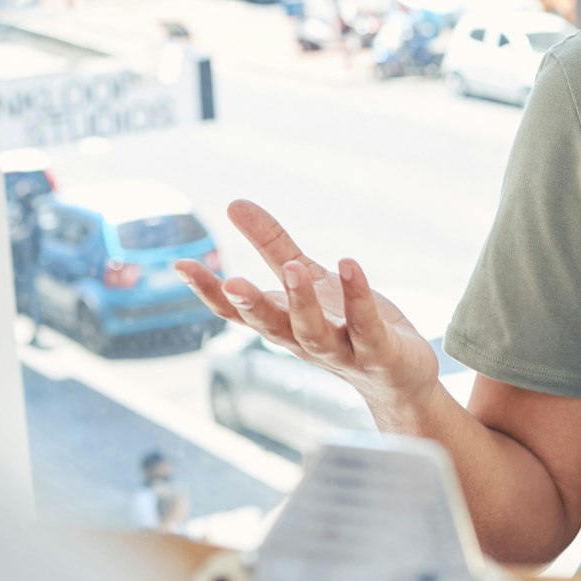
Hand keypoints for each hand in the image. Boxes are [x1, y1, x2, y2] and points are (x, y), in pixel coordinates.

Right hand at [175, 200, 440, 411]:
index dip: (208, 292)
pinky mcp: (379, 353)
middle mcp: (304, 342)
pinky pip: (366, 326)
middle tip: (232, 283)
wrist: (399, 378)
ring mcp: (342, 351)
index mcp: (282, 324)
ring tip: (295, 268)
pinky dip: (358, 299)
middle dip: (251, 307)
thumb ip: (274, 246)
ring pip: (314, 333)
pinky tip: (349, 265)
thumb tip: (235, 203)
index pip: (237, 313)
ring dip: (302, 303)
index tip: (181, 264)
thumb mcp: (308, 279)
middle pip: (272, 327)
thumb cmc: (345, 324)